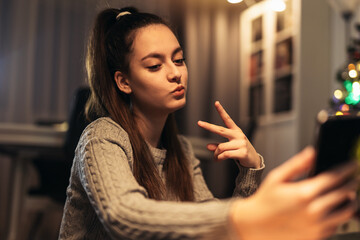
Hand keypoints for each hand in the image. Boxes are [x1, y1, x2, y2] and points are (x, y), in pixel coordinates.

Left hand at [197, 101, 260, 168]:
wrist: (253, 161)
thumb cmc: (240, 151)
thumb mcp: (230, 146)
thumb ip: (219, 145)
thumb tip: (207, 146)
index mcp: (236, 131)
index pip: (228, 119)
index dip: (222, 111)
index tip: (216, 103)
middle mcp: (238, 135)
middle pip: (220, 130)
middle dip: (209, 126)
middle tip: (199, 123)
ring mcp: (241, 144)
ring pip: (221, 147)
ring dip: (216, 154)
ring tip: (215, 158)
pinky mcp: (242, 152)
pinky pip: (225, 155)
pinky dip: (219, 158)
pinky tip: (218, 160)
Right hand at [230, 147, 358, 239]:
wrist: (255, 225)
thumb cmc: (265, 200)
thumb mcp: (277, 177)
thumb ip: (297, 164)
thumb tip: (312, 152)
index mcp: (304, 193)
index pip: (335, 178)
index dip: (347, 169)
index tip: (353, 165)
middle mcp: (314, 211)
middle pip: (345, 193)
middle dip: (353, 183)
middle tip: (355, 177)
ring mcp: (317, 226)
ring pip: (346, 211)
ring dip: (351, 200)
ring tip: (350, 194)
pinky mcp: (317, 237)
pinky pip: (337, 225)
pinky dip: (339, 216)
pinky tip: (334, 208)